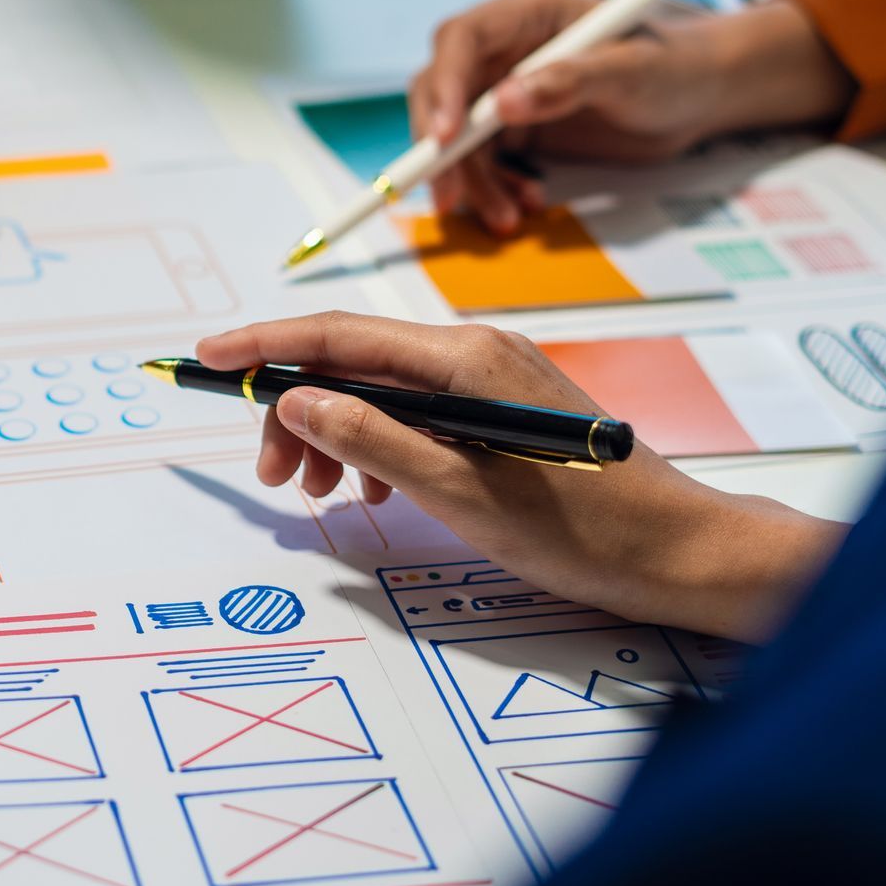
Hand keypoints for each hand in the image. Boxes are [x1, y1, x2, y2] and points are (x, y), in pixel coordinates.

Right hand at [196, 313, 846, 641]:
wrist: (679, 552)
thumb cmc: (581, 529)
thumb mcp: (459, 491)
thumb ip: (373, 438)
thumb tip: (299, 399)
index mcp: (463, 358)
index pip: (339, 334)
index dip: (265, 344)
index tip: (207, 358)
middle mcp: (475, 352)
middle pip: (354, 362)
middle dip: (298, 409)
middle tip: (274, 474)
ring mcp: (491, 377)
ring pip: (380, 391)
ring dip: (337, 433)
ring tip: (323, 491)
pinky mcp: (502, 408)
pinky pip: (416, 411)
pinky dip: (379, 444)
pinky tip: (375, 488)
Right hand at [409, 0, 852, 234]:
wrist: (703, 95)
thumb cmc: (677, 66)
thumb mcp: (632, 72)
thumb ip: (569, 83)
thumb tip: (503, 103)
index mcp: (529, 11)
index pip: (462, 41)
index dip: (444, 88)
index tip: (445, 138)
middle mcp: (506, 47)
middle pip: (443, 92)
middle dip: (441, 148)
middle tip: (446, 195)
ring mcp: (506, 87)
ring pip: (457, 136)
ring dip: (470, 180)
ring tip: (505, 217)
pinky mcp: (514, 126)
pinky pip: (482, 160)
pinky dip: (493, 188)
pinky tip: (523, 204)